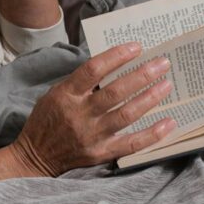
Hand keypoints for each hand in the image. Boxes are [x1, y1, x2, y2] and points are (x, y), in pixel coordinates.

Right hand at [10, 43, 176, 176]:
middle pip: (115, 91)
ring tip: (167, 85)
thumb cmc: (46, 121)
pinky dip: (152, 134)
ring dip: (149, 98)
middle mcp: (80, 114)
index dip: (116, 56)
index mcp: (66, 95)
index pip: (93, 70)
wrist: (35, 157)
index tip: (136, 47)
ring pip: (126, 114)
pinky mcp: (100, 153)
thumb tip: (112, 65)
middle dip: (142, 75)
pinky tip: (168, 122)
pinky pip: (131, 144)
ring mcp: (91, 135)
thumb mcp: (55, 94)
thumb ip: (80, 82)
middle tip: (162, 63)